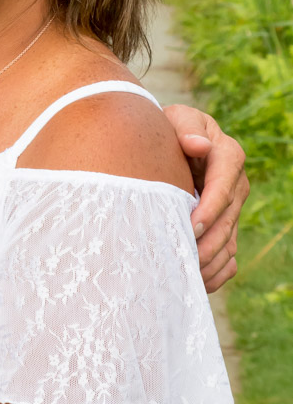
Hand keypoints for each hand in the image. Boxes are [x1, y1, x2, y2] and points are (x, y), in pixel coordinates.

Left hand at [164, 104, 246, 292]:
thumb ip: (185, 128)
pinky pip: (228, 256)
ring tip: (186, 278)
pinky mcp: (224, 226)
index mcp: (227, 156)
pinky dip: (215, 273)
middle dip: (207, 244)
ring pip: (229, 243)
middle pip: (227, 221)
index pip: (224, 186)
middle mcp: (235, 184)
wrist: (168, 143)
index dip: (210, 209)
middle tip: (183, 260)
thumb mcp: (175, 119)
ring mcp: (232, 208)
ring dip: (210, 264)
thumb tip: (199, 144)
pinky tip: (196, 284)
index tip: (191, 227)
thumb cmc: (168, 127)